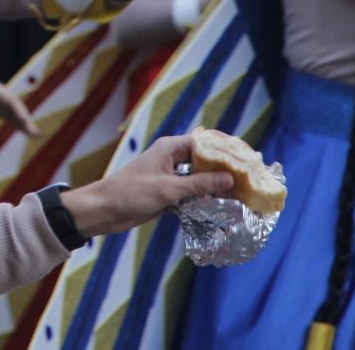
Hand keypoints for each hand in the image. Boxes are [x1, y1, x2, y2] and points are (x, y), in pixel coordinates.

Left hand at [0, 68, 39, 135]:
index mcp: (0, 92)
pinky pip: (16, 120)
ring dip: (28, 125)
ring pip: (20, 116)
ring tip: (38, 135)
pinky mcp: (6, 111)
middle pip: (20, 109)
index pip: (12, 101)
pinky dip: (22, 127)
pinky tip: (30, 135)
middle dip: (28, 120)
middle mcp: (7, 98)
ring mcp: (8, 105)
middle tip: (36, 132)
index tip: (24, 119)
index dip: (19, 110)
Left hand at [59, 134, 234, 237]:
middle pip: (206, 161)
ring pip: (200, 179)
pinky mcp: (168, 193)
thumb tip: (230, 178)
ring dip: (217, 187)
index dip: (228, 149)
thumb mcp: (168, 189)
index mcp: (171, 148)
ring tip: (243, 195)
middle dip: (226, 170)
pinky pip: (192, 193)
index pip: (206, 142)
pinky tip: (222, 208)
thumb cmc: (131, 193)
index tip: (249, 159)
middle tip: (251, 180)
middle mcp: (172, 159)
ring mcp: (170, 176)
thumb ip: (200, 184)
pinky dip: (205, 199)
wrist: (103, 211)